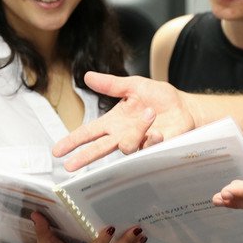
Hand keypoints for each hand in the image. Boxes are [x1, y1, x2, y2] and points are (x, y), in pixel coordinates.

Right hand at [53, 72, 196, 170]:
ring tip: (150, 114)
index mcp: (114, 122)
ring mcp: (139, 143)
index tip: (57, 150)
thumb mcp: (134, 85)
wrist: (184, 107)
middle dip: (84, 157)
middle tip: (70, 166)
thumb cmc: (160, 97)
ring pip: (127, 147)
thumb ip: (111, 84)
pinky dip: (153, 138)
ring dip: (137, 130)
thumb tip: (87, 76)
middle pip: (98, 149)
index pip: (89, 133)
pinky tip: (159, 130)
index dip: (73, 141)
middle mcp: (123, 135)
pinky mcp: (155, 149)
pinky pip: (149, 148)